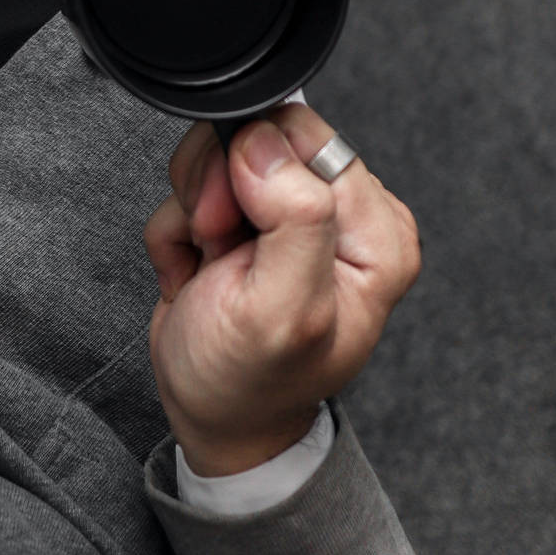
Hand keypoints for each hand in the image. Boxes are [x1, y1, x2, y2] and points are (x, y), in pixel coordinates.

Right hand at [143, 102, 421, 476]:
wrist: (213, 418)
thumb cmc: (249, 383)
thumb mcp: (280, 313)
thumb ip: (294, 221)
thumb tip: (269, 144)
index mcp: (376, 234)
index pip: (307, 137)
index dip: (253, 172)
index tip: (234, 230)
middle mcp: (343, 216)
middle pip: (259, 137)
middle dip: (216, 190)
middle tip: (217, 249)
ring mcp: (294, 214)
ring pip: (219, 155)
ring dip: (193, 209)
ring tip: (209, 264)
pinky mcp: (251, 218)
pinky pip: (195, 185)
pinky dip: (179, 227)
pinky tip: (197, 271)